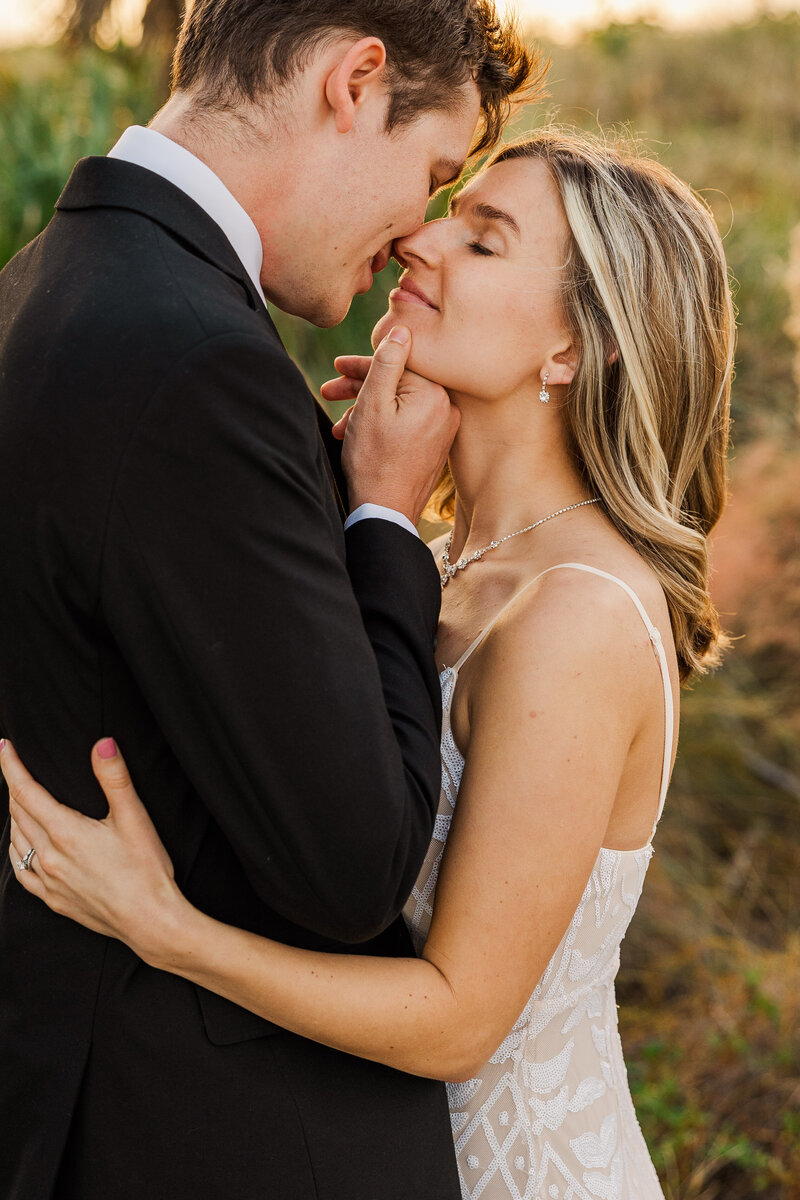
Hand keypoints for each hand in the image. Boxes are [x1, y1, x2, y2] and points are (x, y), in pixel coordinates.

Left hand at [3, 737, 186, 964]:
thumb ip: (114, 778)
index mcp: (66, 832)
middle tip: (15, 768)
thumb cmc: (146, 871)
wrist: (150, 921)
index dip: (11, 766)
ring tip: (19, 800)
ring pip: (17, 841)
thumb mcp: (135, 818)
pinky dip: (17, 851)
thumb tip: (102, 744)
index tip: (4, 746)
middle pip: (17, 813)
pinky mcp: (54, 900)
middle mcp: (49, 856)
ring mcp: (48, 881)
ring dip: (14, 816)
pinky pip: (22, 871)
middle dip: (13, 786)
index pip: (25, 790)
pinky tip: (22, 846)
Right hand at [320, 327, 459, 527]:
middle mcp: (447, 410)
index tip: (337, 366)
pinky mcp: (434, 446)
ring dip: (366, 409)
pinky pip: (406, 423)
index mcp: (435, 394)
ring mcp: (443, 430)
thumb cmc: (374, 460)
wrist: (385, 513)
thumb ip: (387, 362)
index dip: (364, 364)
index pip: (398, 363)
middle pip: (398, 383)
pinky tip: (357, 435)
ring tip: (340, 424)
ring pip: (398, 404)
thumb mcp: (372, 403)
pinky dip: (381, 424)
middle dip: (361, 387)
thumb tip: (402, 329)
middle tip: (329, 391)